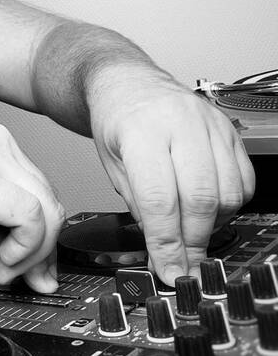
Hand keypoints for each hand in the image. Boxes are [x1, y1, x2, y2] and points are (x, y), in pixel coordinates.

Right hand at [0, 124, 65, 291]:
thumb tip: (23, 265)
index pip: (39, 191)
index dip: (42, 235)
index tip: (33, 265)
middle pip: (50, 201)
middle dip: (44, 249)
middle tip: (28, 278)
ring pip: (49, 210)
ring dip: (35, 252)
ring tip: (6, 271)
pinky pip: (32, 218)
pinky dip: (25, 249)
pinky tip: (3, 262)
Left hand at [90, 67, 254, 283]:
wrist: (129, 84)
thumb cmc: (116, 120)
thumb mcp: (111, 163)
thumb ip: (137, 204)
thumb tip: (160, 250)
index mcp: (141, 132)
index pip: (159, 200)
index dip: (166, 243)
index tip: (169, 271)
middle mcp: (180, 124)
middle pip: (199, 199)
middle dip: (192, 241)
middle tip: (183, 264)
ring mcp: (210, 125)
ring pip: (227, 193)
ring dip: (212, 225)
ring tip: (190, 232)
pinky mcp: (230, 131)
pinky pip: (244, 180)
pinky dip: (230, 205)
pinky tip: (207, 208)